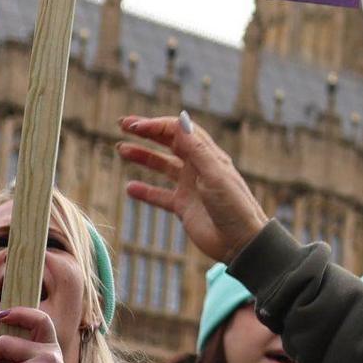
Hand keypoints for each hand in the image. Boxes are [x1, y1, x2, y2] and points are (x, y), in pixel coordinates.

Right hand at [119, 111, 266, 264]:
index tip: (134, 127)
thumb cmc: (234, 206)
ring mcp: (190, 186)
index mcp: (208, 155)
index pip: (178, 131)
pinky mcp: (184, 206)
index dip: (156, 125)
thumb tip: (181, 119)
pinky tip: (129, 188)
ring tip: (121, 149)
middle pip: (169, 143)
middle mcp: (198, 167)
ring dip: (143, 156)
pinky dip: (145, 191)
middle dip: (147, 133)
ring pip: (162, 166)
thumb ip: (197, 149)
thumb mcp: (215, 175)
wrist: (240, 242)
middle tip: (122, 125)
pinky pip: (160, 195)